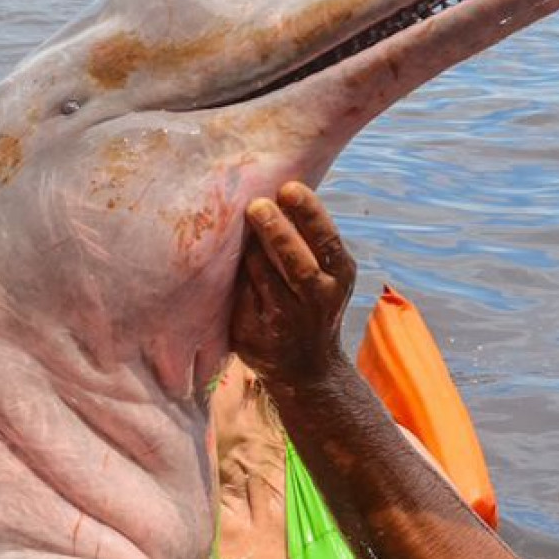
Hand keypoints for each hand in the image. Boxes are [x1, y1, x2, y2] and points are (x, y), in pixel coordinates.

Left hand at [231, 183, 356, 389]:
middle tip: (255, 205)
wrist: (307, 370)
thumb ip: (310, 241)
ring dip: (249, 250)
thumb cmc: (312, 303)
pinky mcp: (253, 336)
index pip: (327, 242)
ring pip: (261, 278)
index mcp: (339, 279)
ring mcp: (285, 322)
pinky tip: (220, 259)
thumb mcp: (327, 275)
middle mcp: (317, 302)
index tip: (288, 188)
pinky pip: (237, 296)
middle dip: (277, 232)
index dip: (309, 213)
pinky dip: (232, 276)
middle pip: (296, 264)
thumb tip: (281, 188)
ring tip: (237, 224)